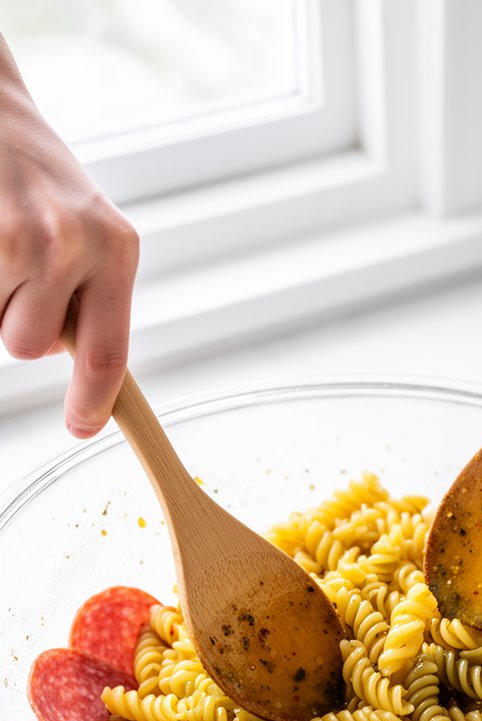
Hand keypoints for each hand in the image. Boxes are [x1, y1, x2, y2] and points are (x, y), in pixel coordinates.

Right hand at [0, 35, 138, 436]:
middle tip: (16, 272)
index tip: (82, 426)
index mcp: (117, 248)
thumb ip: (91, 297)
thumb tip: (90, 376)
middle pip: (31, 347)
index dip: (92, 400)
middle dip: (16, 325)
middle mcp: (73, 243)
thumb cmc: (36, 180)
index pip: (108, 353)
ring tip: (1, 248)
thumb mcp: (88, 231)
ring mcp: (19, 238)